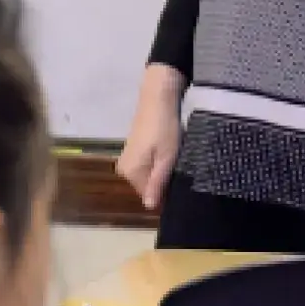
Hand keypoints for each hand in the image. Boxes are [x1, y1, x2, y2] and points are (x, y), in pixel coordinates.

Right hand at [116, 72, 183, 209]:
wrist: (158, 98)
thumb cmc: (165, 129)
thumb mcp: (167, 157)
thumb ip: (158, 183)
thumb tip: (149, 206)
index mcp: (131, 173)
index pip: (151, 197)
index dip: (167, 192)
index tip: (180, 182)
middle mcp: (124, 170)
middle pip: (148, 187)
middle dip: (164, 181)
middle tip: (179, 168)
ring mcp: (126, 160)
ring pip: (148, 176)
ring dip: (161, 171)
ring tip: (174, 159)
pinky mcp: (132, 151)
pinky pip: (146, 167)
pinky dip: (157, 163)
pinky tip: (167, 152)